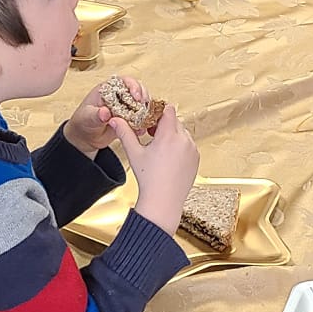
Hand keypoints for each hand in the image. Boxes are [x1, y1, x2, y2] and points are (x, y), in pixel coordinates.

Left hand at [64, 75, 147, 157]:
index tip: (137, 96)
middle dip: (144, 99)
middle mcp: (120, 96)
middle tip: (144, 108)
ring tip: (144, 121)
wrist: (85, 138)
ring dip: (146, 112)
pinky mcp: (130, 119)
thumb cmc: (82, 122)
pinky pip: (141, 119)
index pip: (124, 81)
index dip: (133, 86)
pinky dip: (143, 124)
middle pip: (138, 91)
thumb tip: (104, 112)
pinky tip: (141, 130)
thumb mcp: (87, 118)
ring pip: (142, 105)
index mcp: (108, 90)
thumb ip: (96, 115)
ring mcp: (126, 108)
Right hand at [119, 106, 199, 234]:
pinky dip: (179, 147)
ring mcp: (192, 150)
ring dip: (172, 135)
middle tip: (151, 134)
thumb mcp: (134, 153)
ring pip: (182, 133)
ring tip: (159, 148)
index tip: (150, 118)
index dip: (158, 111)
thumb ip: (125, 132)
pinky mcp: (196, 159)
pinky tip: (168, 158)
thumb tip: (116, 121)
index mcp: (169, 136)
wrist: (163, 201)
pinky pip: (188, 145)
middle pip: (175, 121)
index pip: (168, 110)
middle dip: (163, 125)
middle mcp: (184, 140)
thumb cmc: (149, 180)